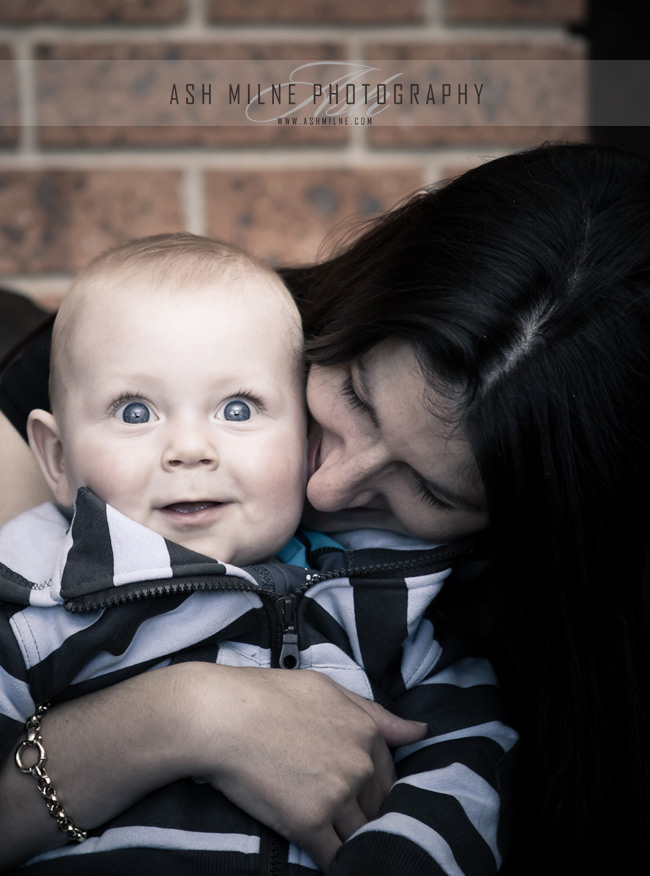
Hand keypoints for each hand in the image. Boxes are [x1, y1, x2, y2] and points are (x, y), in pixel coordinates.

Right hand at [182, 665, 426, 871]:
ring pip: (359, 834)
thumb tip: (420, 731)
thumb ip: (376, 714)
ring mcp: (337, 795)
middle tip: (334, 814)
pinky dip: (332, 861)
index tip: (349, 793)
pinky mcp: (310, 823)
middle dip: (362, 814)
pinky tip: (320, 854)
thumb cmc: (267, 696)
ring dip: (347, 838)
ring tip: (327, 833)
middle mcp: (360, 764)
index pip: (388, 778)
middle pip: (377, 809)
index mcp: (367, 732)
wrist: (220, 716)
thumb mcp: (327, 690)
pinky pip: (335, 857)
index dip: (369, 789)